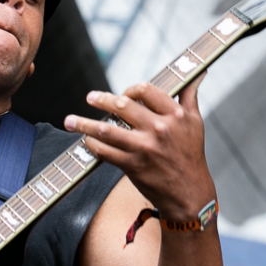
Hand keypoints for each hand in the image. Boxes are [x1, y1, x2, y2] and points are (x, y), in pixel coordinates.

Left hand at [63, 75, 215, 221]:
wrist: (190, 193)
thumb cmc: (191, 155)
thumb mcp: (196, 122)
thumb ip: (190, 96)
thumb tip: (196, 72)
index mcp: (175, 115)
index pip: (145, 90)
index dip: (130, 90)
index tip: (121, 95)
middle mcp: (160, 129)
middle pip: (122, 106)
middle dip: (100, 100)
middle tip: (90, 97)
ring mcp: (144, 148)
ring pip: (106, 129)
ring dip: (84, 124)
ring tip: (69, 121)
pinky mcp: (133, 166)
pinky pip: (105, 151)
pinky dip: (91, 145)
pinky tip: (86, 141)